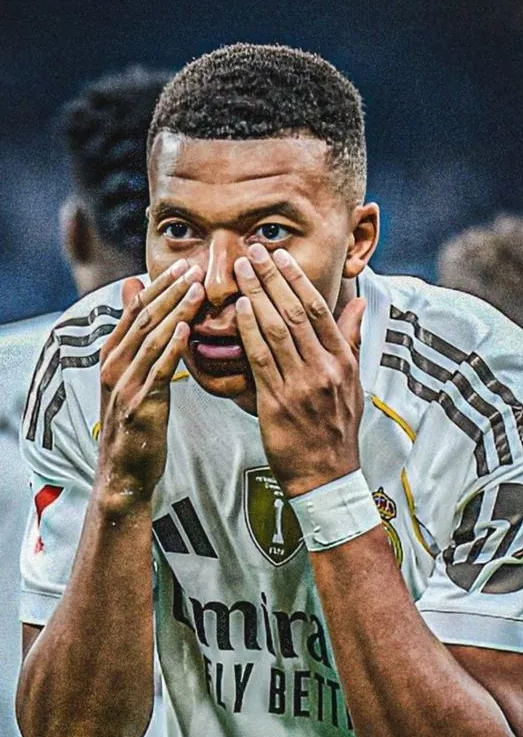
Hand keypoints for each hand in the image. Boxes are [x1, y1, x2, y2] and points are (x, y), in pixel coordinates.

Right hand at [97, 260, 204, 507]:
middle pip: (143, 317)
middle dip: (170, 290)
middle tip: (195, 267)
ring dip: (176, 311)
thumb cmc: (134, 423)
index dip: (160, 285)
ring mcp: (124, 384)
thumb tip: (136, 295)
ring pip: (151, 338)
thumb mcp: (130, 378)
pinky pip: (158, 370)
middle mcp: (113, 364)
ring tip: (198, 288)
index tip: (185, 265)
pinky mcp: (139, 405)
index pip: (136, 309)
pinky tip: (189, 330)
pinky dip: (172, 348)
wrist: (123, 471)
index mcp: (111, 354)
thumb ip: (137, 340)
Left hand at [234, 245, 364, 496]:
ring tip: (240, 271)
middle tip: (252, 251)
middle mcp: (324, 369)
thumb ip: (351, 341)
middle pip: (295, 312)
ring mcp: (301, 386)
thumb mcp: (353, 383)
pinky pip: (261, 359)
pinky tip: (239, 310)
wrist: (327, 475)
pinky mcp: (278, 403)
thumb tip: (360, 305)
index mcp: (343, 362)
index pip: (318, 309)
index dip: (296, 278)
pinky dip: (249, 330)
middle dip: (271, 278)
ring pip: (276, 330)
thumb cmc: (336, 428)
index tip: (279, 256)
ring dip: (256, 295)